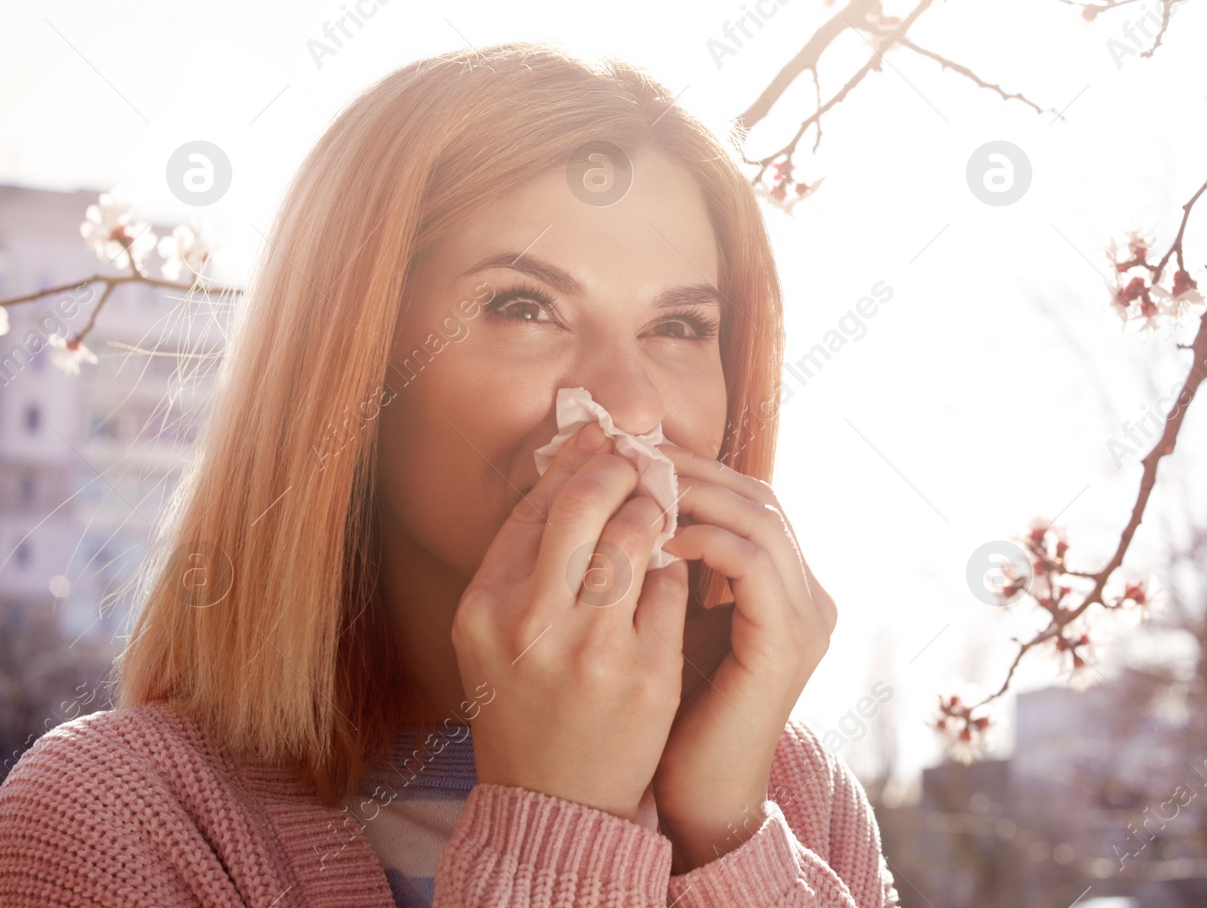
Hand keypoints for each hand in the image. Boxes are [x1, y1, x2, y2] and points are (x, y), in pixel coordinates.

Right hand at [452, 420, 688, 818]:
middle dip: (621, 470)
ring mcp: (592, 650)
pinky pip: (673, 588)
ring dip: (656, 512)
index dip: (578, 464)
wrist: (555, 802)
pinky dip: (677, 568)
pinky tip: (675, 570)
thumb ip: (527, 552)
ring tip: (661, 512)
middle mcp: (532, 624)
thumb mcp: (497, 631)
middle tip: (642, 464)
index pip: (536, 506)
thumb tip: (580, 453)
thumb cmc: (528, 700)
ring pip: (638, 537)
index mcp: (486, 608)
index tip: (606, 446)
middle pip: (585, 505)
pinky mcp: (647, 673)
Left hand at [649, 444, 837, 871]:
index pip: (748, 499)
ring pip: (761, 519)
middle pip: (759, 497)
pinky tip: (659, 536)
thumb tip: (623, 494)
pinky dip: (709, 539)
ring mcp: (807, 617)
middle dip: (694, 470)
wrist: (698, 795)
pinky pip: (755, 564)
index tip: (633, 450)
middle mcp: (809, 594)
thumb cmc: (673, 711)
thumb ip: (669, 565)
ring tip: (641, 485)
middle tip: (633, 452)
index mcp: (787, 586)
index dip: (695, 468)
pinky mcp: (790, 642)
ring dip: (698, 495)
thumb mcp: (671, 620)